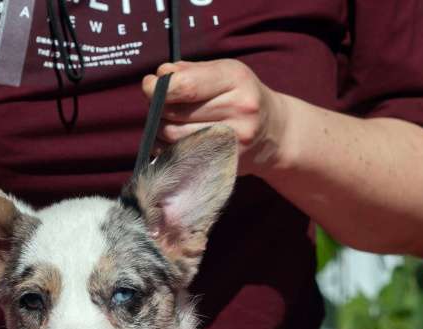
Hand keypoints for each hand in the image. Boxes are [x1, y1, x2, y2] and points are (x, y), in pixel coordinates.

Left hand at [142, 59, 288, 176]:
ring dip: (159, 130)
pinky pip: (180, 157)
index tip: (149, 86)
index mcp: (235, 80)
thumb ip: (189, 72)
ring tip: (166, 121)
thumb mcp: (223, 74)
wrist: (274, 133)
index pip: (186, 86)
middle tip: (157, 104)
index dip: (160, 88)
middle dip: (157, 108)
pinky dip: (168, 149)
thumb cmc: (239, 97)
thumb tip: (157, 77)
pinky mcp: (223, 163)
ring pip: (173, 137)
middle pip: (174, 114)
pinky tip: (175, 141)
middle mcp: (238, 110)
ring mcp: (232, 141)